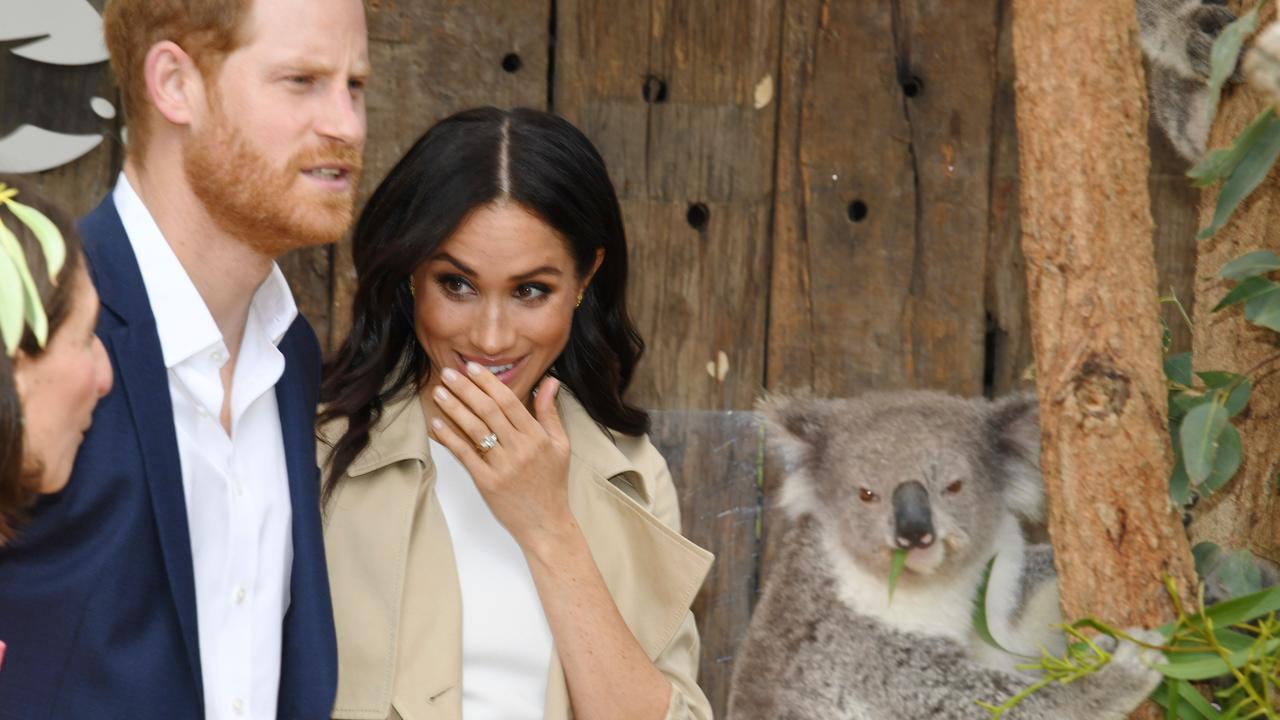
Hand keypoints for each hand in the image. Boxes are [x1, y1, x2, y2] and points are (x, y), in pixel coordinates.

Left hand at [428, 363, 575, 551]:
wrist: (546, 523)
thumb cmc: (552, 483)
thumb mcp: (560, 445)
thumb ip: (550, 412)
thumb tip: (549, 381)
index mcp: (537, 436)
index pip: (509, 401)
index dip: (489, 382)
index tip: (473, 368)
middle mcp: (520, 448)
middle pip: (488, 411)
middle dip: (466, 389)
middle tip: (448, 373)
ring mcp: (503, 466)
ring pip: (475, 429)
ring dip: (454, 408)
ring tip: (439, 392)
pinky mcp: (487, 483)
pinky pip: (465, 455)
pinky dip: (449, 437)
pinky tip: (437, 423)